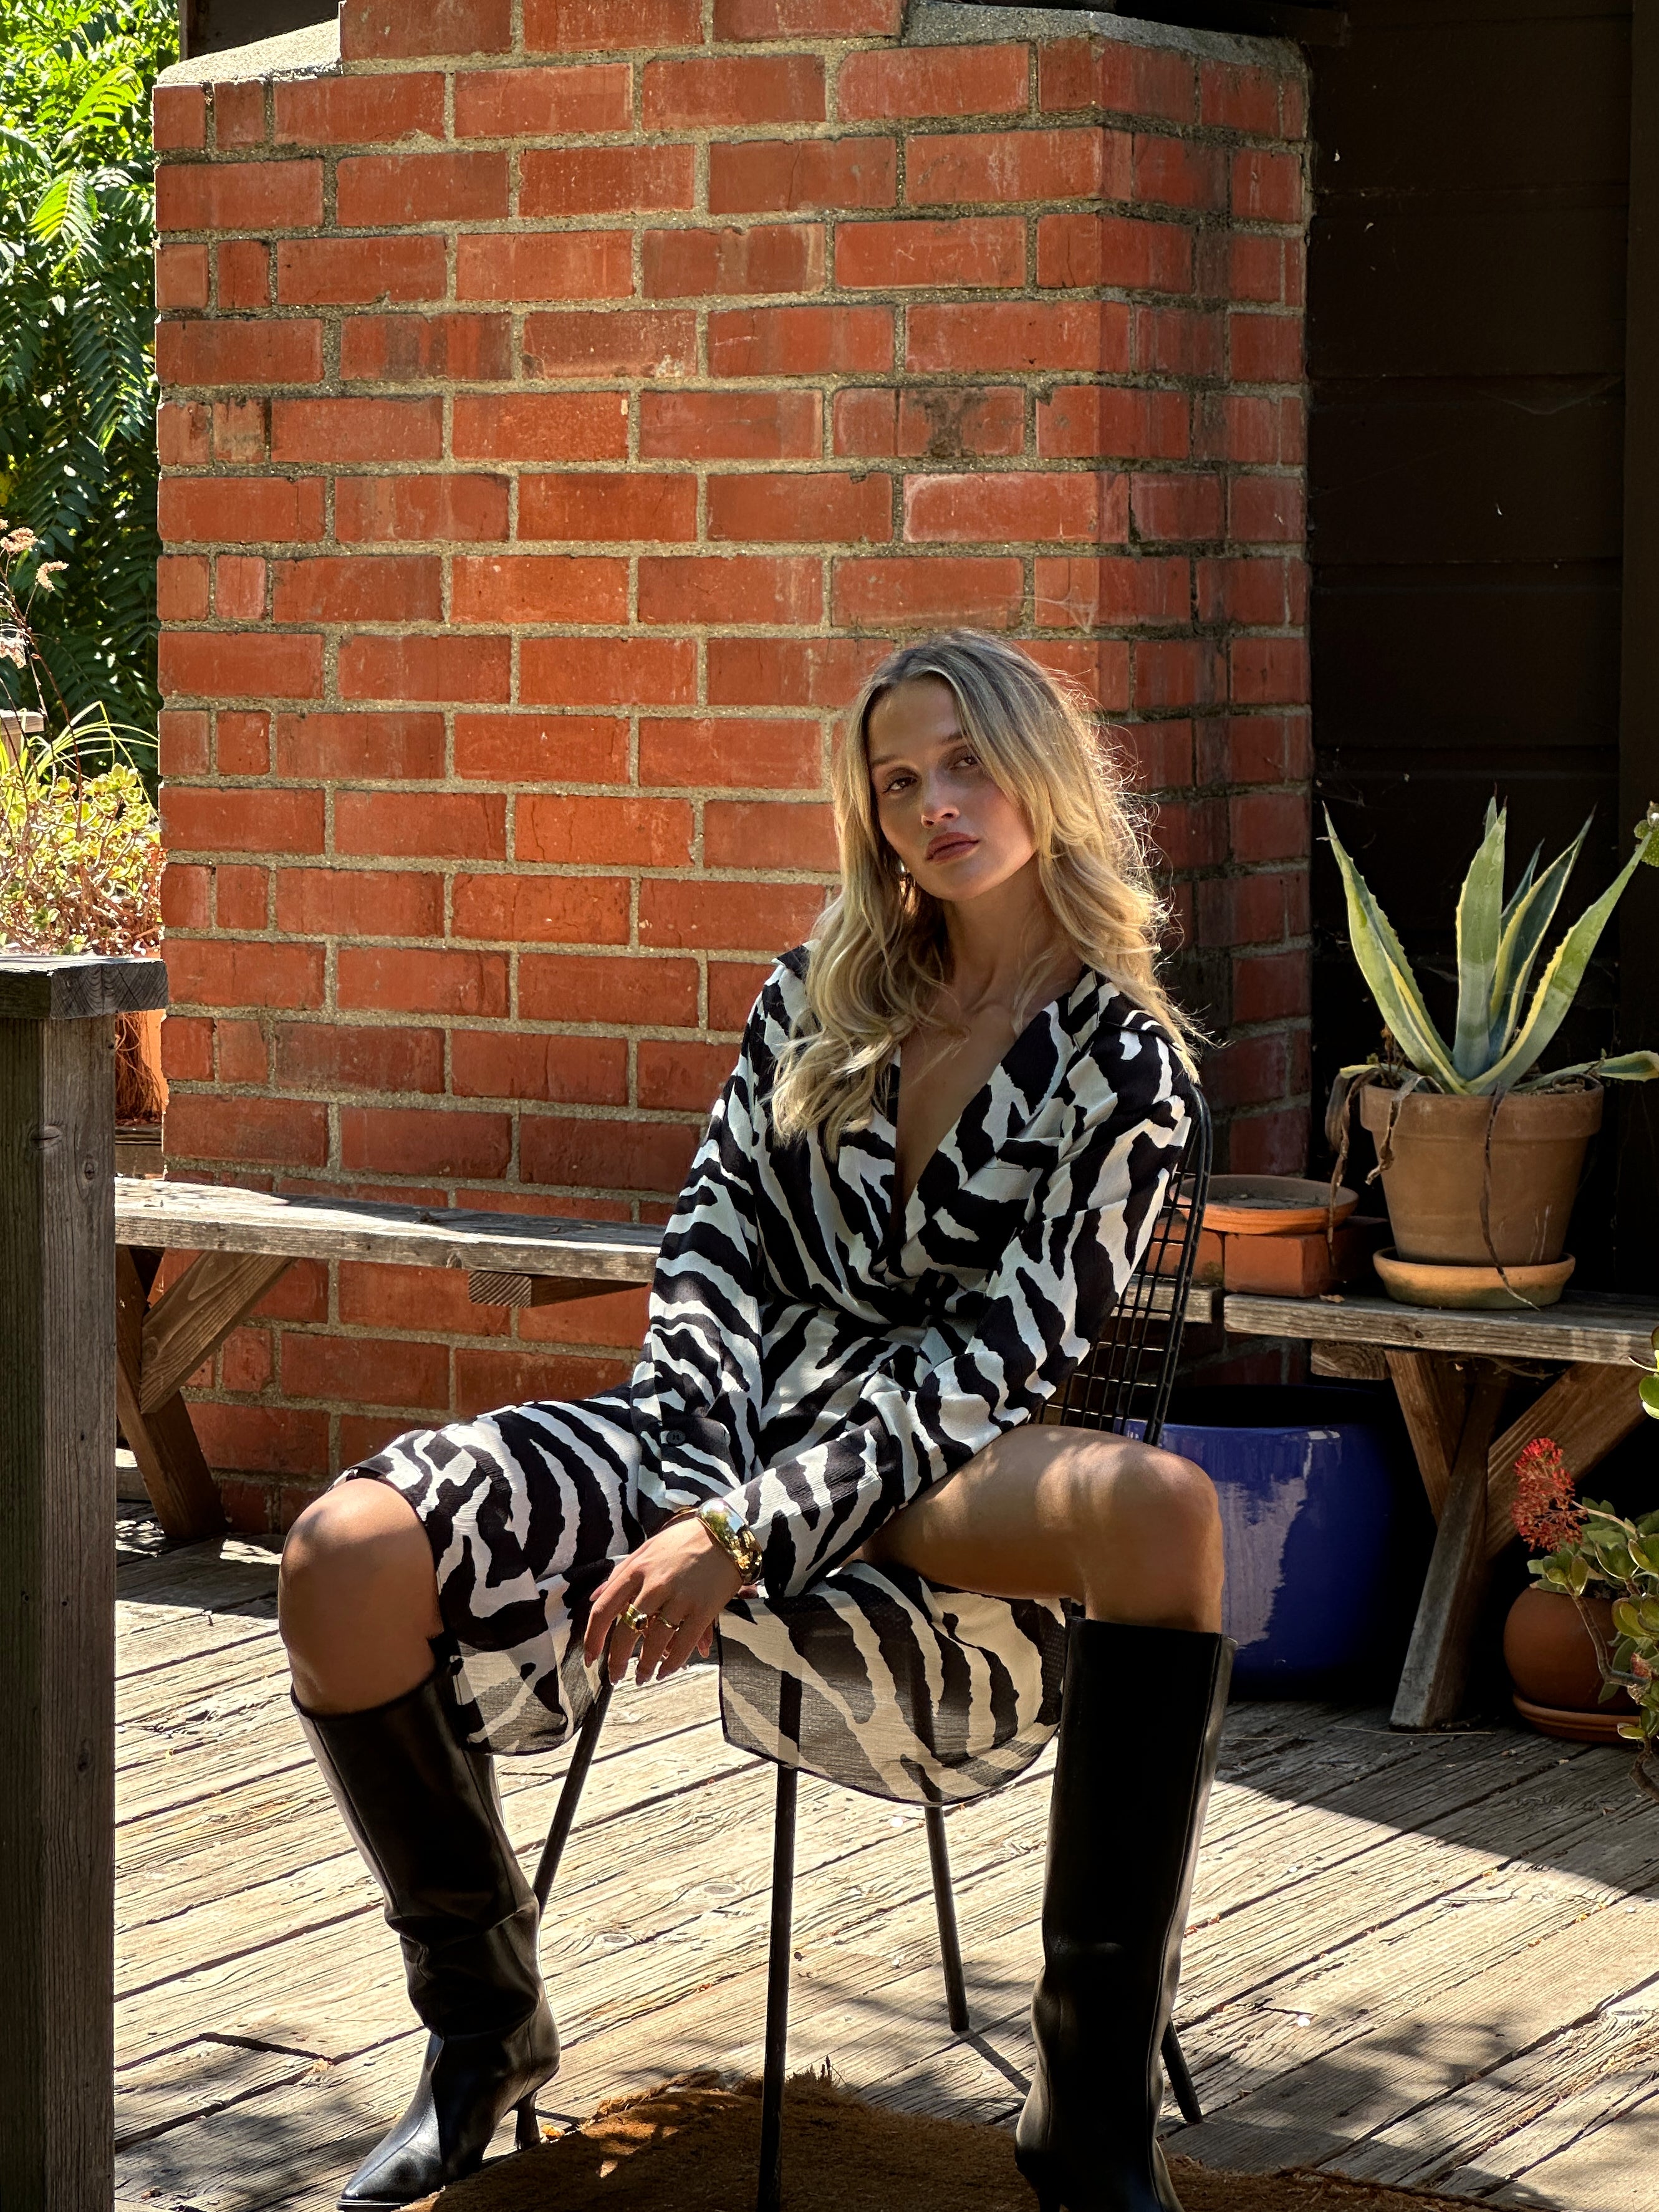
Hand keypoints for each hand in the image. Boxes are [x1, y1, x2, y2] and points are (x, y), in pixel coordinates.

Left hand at [585, 1516, 745, 1686]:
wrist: (726, 1533)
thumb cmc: (684, 1540)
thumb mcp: (646, 1548)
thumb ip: (620, 1573)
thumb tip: (595, 1597)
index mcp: (636, 1569)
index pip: (604, 1610)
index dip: (593, 1638)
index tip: (589, 1657)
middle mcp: (655, 1584)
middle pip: (626, 1631)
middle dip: (617, 1660)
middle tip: (614, 1676)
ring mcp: (680, 1597)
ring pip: (655, 1642)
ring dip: (645, 1666)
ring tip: (642, 1677)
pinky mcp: (704, 1608)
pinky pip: (684, 1644)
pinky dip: (673, 1663)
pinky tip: (666, 1671)